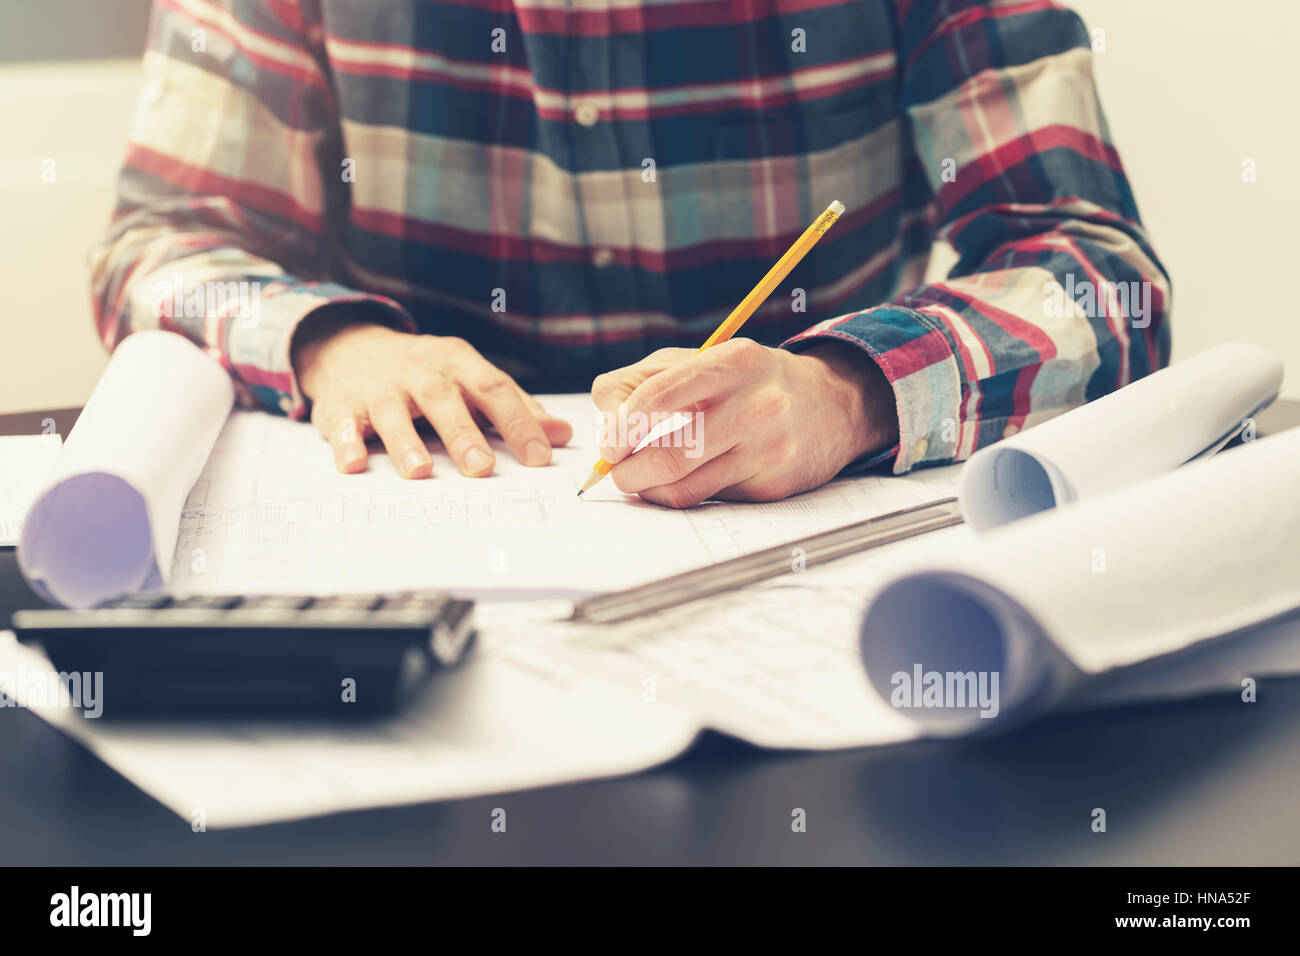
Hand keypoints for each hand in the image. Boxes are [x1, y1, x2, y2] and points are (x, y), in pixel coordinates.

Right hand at [292, 315, 572, 476]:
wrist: (353, 347)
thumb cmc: (428, 374)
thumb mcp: (471, 380)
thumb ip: (516, 408)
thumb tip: (562, 435)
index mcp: (458, 363)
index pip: (494, 389)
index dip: (517, 422)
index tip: (539, 456)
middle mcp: (419, 371)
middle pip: (443, 399)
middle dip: (462, 434)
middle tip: (481, 468)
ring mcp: (379, 387)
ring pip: (392, 411)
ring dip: (405, 442)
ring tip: (420, 471)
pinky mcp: (342, 405)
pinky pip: (343, 422)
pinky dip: (346, 442)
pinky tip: (354, 464)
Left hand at [590, 339, 897, 507]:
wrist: (832, 404)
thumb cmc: (749, 381)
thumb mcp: (701, 360)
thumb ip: (643, 380)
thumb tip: (604, 419)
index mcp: (733, 362)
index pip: (657, 399)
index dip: (620, 427)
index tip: (608, 443)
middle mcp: (756, 405)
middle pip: (668, 454)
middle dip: (627, 470)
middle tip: (617, 470)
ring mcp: (769, 449)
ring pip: (685, 487)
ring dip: (649, 490)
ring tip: (640, 479)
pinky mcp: (775, 485)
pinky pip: (711, 500)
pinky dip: (684, 495)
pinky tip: (683, 481)